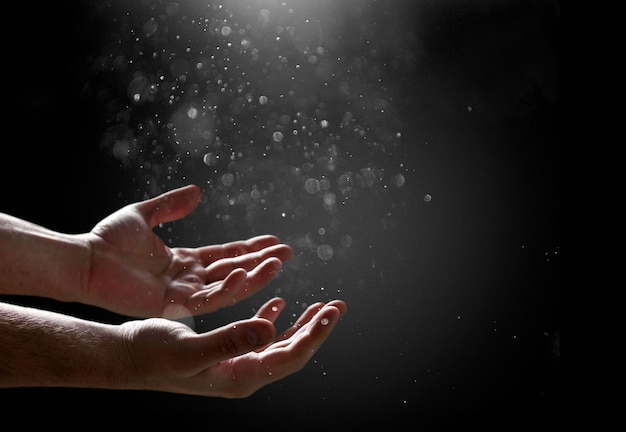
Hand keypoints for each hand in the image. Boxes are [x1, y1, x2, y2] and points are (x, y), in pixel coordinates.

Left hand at [83, 185, 292, 317]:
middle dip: (261, 262)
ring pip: (228, 287)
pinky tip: (244, 272)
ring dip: (254, 276)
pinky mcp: (174, 304)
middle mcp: (189, 280)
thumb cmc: (108, 240)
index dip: (249, 249)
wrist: (86, 258)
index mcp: (184, 261)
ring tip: (277, 262)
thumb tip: (198, 191)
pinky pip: (208, 298)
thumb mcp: (144, 214)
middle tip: (287, 252)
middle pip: (234, 271)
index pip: (225, 255)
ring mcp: (183, 294)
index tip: (274, 241)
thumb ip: (171, 205)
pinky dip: (227, 288)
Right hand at [120, 297, 346, 396]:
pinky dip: (271, 319)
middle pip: (290, 351)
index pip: (289, 356)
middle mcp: (242, 374)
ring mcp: (234, 365)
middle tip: (336, 306)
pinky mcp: (225, 353)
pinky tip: (279, 305)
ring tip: (320, 307)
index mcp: (239, 376)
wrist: (125, 358)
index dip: (314, 335)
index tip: (331, 312)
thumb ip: (231, 340)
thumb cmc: (152, 354)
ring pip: (277, 344)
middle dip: (316, 329)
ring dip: (300, 325)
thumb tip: (272, 330)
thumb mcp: (190, 348)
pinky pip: (258, 337)